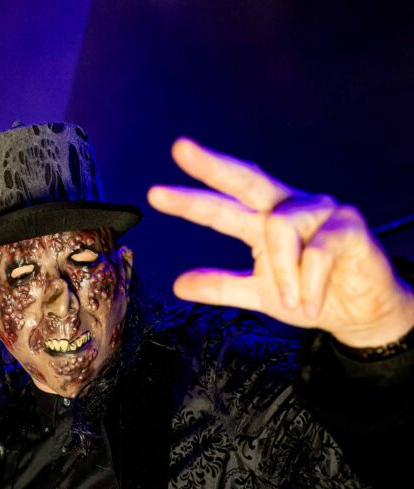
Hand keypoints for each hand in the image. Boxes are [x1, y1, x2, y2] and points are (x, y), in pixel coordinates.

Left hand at [148, 138, 413, 347]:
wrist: (357, 315)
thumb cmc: (310, 295)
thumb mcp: (258, 294)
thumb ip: (221, 286)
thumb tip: (178, 284)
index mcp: (265, 219)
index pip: (223, 204)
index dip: (191, 199)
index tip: (156, 194)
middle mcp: (290, 206)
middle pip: (247, 179)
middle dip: (213, 165)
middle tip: (181, 149)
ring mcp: (320, 210)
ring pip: (280, 228)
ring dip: (283, 274)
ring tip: (293, 301)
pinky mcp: (348, 225)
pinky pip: (315, 254)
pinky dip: (308, 285)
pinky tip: (310, 303)